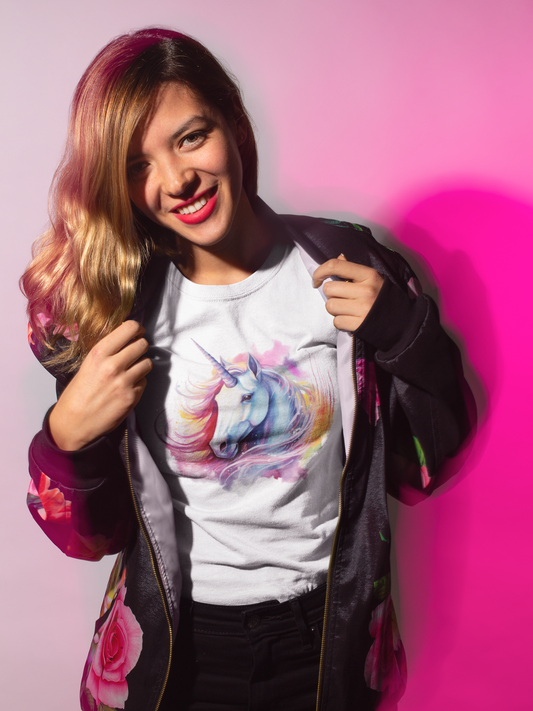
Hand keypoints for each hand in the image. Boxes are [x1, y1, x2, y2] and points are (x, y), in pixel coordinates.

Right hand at [49, 321, 151, 450]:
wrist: (73, 423)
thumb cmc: (77, 394)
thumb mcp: (87, 365)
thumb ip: (107, 352)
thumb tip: (127, 340)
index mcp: (99, 353)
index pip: (129, 328)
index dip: (136, 329)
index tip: (137, 332)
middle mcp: (113, 365)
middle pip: (143, 344)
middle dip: (140, 347)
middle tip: (135, 353)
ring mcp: (125, 382)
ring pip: (147, 363)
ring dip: (141, 365)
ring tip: (130, 371)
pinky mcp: (132, 397)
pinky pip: (144, 382)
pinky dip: (139, 383)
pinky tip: (126, 388)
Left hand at [313, 254, 383, 331]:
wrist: (402, 322)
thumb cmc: (382, 297)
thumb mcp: (373, 279)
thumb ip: (354, 270)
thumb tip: (339, 257)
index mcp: (368, 275)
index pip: (336, 265)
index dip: (320, 271)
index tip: (316, 279)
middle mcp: (365, 290)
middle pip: (329, 289)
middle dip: (331, 294)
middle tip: (341, 297)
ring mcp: (362, 309)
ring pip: (330, 306)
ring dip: (335, 309)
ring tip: (347, 309)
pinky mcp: (360, 325)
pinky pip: (336, 322)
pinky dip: (341, 321)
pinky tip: (351, 319)